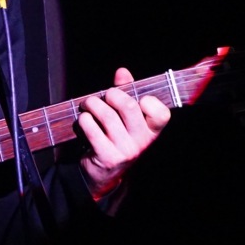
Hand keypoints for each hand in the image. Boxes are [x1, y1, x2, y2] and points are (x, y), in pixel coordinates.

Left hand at [77, 67, 171, 198]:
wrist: (103, 173)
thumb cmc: (116, 137)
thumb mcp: (125, 118)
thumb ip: (126, 93)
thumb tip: (122, 72)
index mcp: (152, 131)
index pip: (161, 113)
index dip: (148, 101)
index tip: (136, 99)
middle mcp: (142, 142)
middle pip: (128, 107)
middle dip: (111, 95)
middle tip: (103, 96)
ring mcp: (125, 150)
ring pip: (107, 116)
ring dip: (93, 104)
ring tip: (88, 104)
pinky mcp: (107, 156)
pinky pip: (92, 129)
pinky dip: (84, 120)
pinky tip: (84, 120)